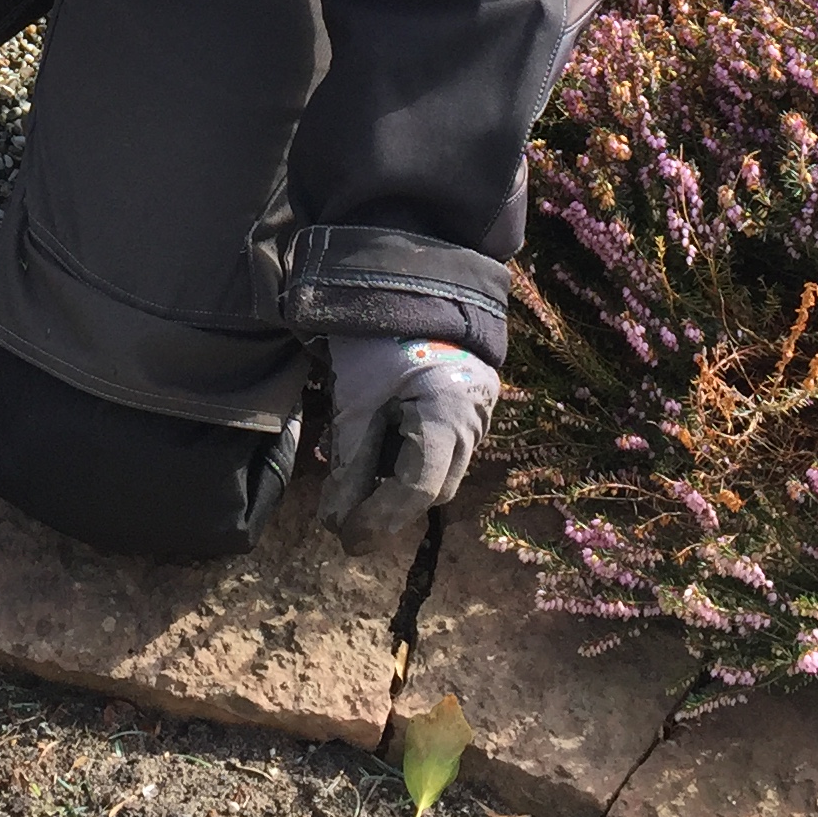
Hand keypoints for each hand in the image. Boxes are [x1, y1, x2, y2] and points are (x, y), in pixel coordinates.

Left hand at [319, 335, 495, 552]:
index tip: (345, 538)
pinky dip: (415, 455)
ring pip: (443, 470)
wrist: (407, 278)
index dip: (379, 519)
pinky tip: (384, 445)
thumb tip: (335, 524)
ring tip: (360, 476)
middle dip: (391, 504)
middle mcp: (475, 419)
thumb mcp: (356, 400)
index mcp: (448, 415)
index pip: (417, 490)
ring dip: (402, 482)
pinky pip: (447, 445)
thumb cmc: (377, 337)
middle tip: (346, 511)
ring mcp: (481, 410)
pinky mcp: (475, 401)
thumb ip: (350, 464)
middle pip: (435, 487)